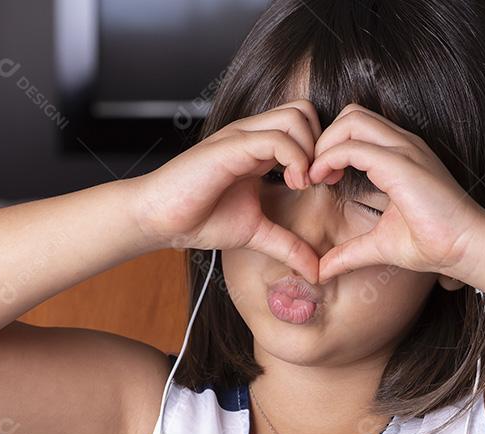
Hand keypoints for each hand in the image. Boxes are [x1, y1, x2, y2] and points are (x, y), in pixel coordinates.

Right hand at [130, 100, 323, 283]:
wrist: (159, 218)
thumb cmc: (200, 218)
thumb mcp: (256, 233)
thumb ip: (288, 246)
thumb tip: (316, 271)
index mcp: (260, 148)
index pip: (305, 125)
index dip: (322, 151)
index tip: (324, 184)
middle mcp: (252, 135)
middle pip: (305, 110)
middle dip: (322, 144)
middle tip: (319, 180)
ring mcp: (241, 137)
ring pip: (296, 116)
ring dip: (310, 150)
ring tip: (303, 184)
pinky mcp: (230, 147)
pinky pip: (276, 138)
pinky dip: (296, 159)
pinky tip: (293, 185)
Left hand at [308, 104, 484, 282]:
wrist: (465, 247)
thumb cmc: (433, 243)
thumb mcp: (379, 245)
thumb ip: (349, 253)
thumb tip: (321, 272)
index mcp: (400, 155)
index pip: (357, 127)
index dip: (331, 147)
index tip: (319, 178)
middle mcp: (402, 145)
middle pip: (350, 114)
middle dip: (323, 138)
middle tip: (314, 173)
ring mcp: (404, 150)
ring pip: (350, 120)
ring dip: (324, 144)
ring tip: (317, 176)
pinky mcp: (400, 164)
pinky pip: (353, 146)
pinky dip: (329, 158)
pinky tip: (323, 180)